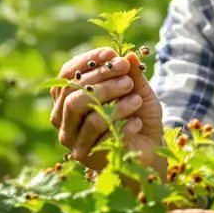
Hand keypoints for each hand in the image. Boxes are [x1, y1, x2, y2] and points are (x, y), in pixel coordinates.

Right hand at [49, 47, 163, 171]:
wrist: (150, 148)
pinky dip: (124, 126)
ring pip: (90, 118)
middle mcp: (63, 120)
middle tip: (127, 77)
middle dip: (102, 81)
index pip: (67, 76)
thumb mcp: (137, 90)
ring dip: (116, 105)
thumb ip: (130, 73)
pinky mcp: (90, 159)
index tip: (111, 53)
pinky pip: (105, 138)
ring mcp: (74, 142)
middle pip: (74, 97)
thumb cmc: (138, 114)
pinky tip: (137, 122)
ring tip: (136, 99)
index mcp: (67, 99)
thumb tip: (129, 55)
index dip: (87, 62)